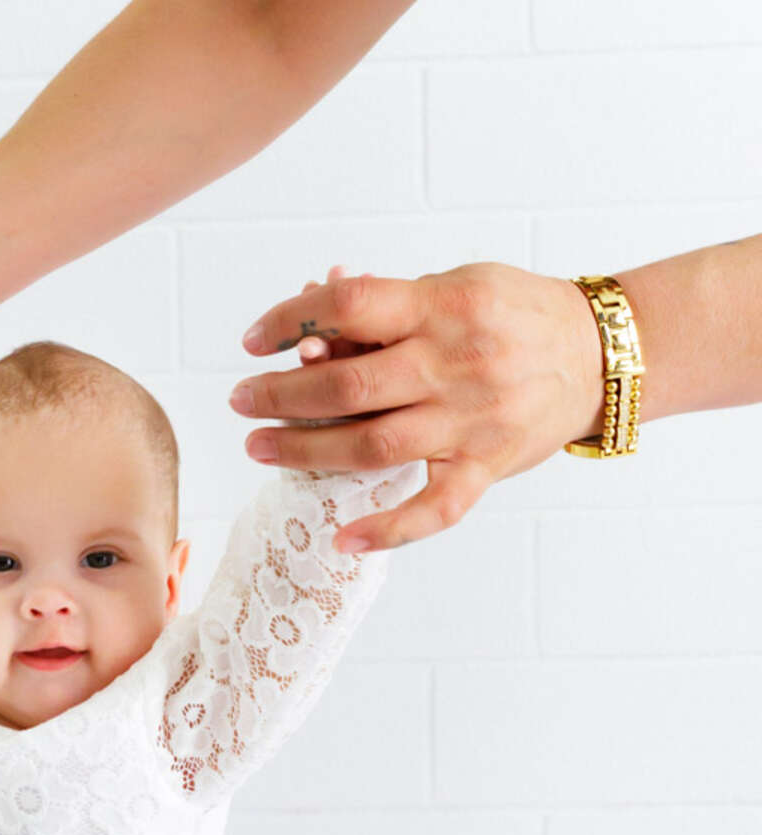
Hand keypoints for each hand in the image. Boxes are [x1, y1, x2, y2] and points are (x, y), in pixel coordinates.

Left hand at [229, 261, 606, 551]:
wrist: (601, 353)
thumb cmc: (512, 316)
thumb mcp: (455, 287)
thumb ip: (385, 306)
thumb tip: (307, 318)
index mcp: (443, 305)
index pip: (351, 303)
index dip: (292, 320)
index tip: (252, 341)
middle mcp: (455, 363)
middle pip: (348, 386)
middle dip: (280, 396)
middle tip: (240, 401)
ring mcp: (470, 421)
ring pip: (372, 445)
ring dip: (304, 451)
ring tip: (258, 447)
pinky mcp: (485, 467)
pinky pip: (433, 509)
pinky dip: (387, 530)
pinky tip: (341, 540)